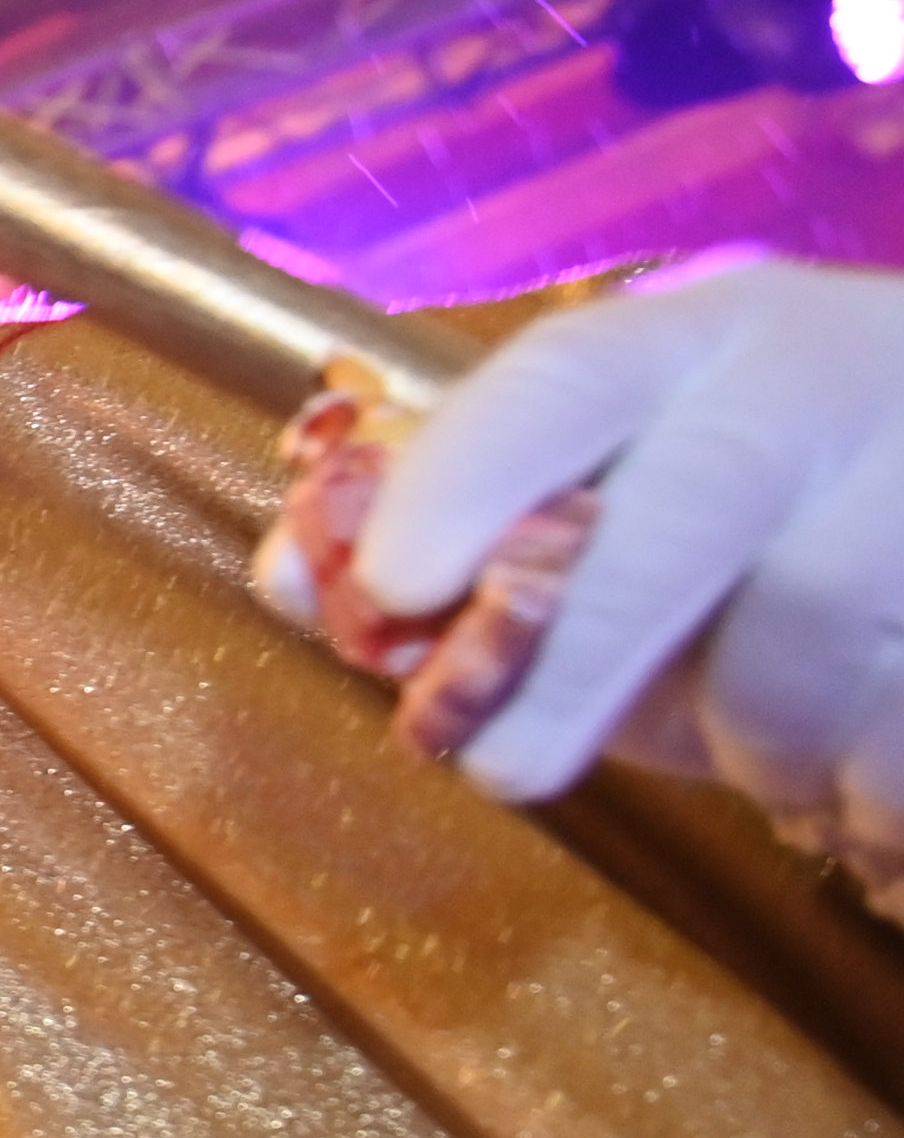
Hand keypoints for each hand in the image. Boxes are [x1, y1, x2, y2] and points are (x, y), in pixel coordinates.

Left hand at [353, 261, 903, 885]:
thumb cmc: (748, 535)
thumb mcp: (602, 526)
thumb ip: (445, 545)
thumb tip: (293, 576)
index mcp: (695, 341)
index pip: (567, 377)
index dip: (468, 473)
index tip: (392, 584)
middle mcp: (821, 372)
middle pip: (695, 503)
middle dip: (586, 649)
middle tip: (503, 769)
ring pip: (818, 610)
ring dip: (765, 732)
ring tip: (770, 775)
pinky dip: (874, 778)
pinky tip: (861, 796)